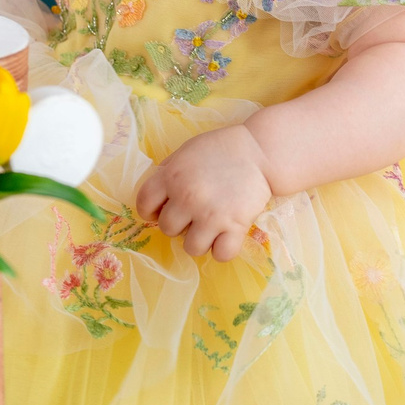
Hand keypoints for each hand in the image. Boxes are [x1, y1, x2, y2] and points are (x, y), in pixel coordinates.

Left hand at [134, 125, 273, 260]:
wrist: (260, 151)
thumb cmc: (221, 148)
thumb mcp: (186, 152)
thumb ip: (168, 172)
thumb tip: (156, 196)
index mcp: (172, 176)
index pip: (144, 204)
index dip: (150, 211)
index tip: (161, 211)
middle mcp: (187, 198)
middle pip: (167, 229)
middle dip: (179, 224)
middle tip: (194, 214)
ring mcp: (211, 215)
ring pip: (191, 248)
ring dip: (199, 240)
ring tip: (210, 227)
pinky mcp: (235, 226)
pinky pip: (221, 255)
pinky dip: (222, 249)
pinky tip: (226, 236)